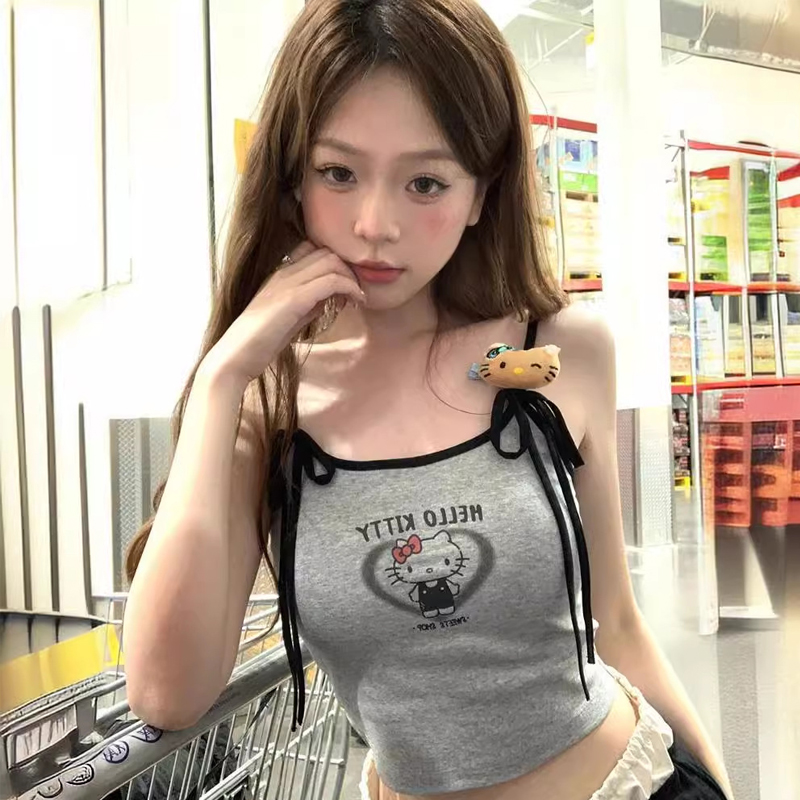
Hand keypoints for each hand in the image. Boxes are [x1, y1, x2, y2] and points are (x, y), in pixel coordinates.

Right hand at [203, 242, 364, 387]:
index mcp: (280, 274)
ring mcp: (287, 283)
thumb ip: (310, 304)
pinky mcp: (293, 299)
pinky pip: (331, 281)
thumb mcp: (291, 318)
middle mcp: (283, 272)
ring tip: (357, 298)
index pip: (313, 249)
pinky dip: (349, 288)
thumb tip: (333, 297)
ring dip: (351, 278)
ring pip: (331, 262)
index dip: (335, 263)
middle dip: (348, 269)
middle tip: (356, 292)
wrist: (236, 357)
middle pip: (327, 252)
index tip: (346, 284)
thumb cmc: (260, 342)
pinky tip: (354, 302)